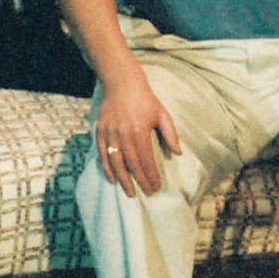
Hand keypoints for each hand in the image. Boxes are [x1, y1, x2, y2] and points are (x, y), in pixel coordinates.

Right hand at [96, 70, 181, 196]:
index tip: (156, 187)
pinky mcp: (100, 132)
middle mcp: (123, 135)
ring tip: (130, 192)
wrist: (121, 84)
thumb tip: (178, 153)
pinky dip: (107, 169)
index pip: (146, 160)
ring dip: (123, 180)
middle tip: (147, 193)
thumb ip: (170, 134)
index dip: (151, 176)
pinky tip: (113, 179)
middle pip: (132, 165)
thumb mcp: (162, 114)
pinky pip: (103, 154)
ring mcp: (110, 134)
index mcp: (140, 131)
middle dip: (140, 181)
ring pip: (116, 163)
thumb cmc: (145, 100)